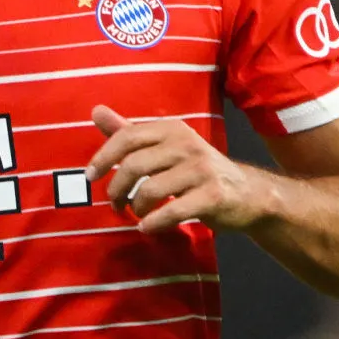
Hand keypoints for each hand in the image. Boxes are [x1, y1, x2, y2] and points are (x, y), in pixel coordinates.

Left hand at [85, 106, 269, 233]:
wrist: (247, 194)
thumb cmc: (197, 171)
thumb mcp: (165, 147)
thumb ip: (130, 132)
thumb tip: (95, 110)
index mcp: (172, 129)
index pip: (128, 136)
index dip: (104, 157)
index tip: (90, 177)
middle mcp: (187, 144)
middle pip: (134, 165)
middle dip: (116, 189)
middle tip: (115, 204)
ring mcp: (201, 169)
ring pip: (150, 190)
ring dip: (136, 208)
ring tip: (137, 214)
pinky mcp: (213, 194)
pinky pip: (172, 211)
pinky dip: (153, 223)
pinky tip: (148, 227)